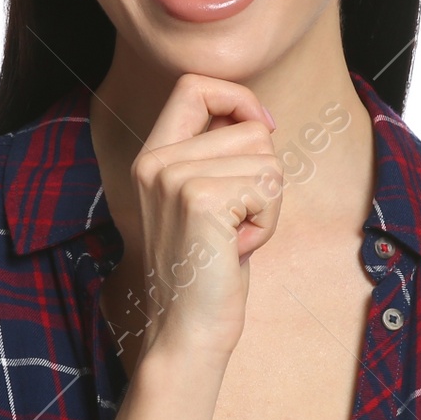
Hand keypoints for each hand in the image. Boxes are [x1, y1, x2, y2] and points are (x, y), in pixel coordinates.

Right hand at [115, 72, 282, 364]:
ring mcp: (174, 178)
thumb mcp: (203, 204)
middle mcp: (156, 162)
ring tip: (233, 239)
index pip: (194, 86)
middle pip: (250, 129)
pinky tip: (238, 249)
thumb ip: (216, 158)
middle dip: (264, 176)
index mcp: (152, 157)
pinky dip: (267, 223)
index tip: (261, 129)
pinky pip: (269, 187)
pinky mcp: (201, 200)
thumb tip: (258, 118)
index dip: (238, 98)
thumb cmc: (206, 273)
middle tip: (234, 223)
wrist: (186, 333)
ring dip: (267, 204)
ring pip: (267, 158)